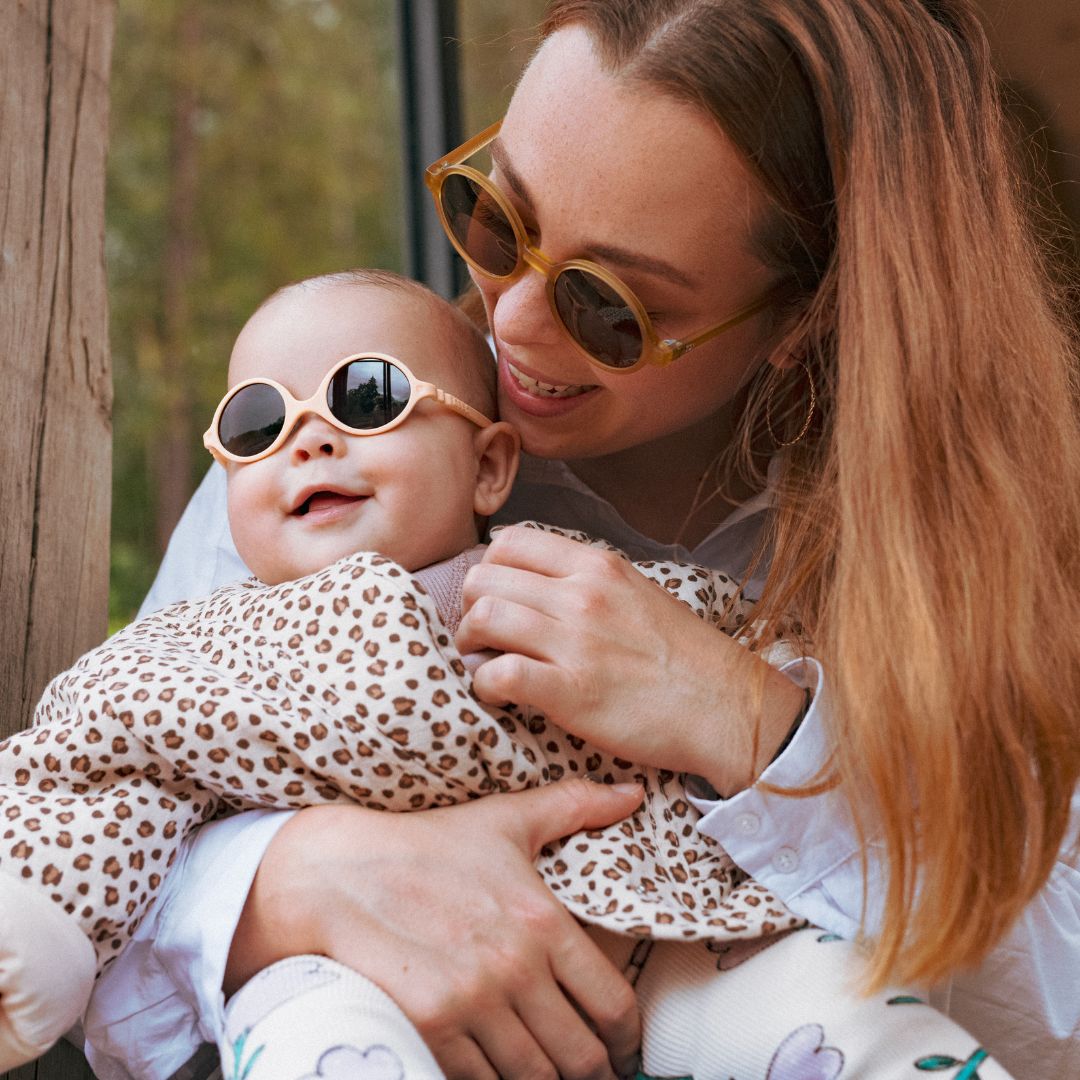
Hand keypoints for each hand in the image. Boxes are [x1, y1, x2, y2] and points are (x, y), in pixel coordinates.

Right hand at [226, 781, 643, 1078]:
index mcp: (542, 919)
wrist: (337, 873)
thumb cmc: (427, 844)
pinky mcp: (429, 1028)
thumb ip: (574, 806)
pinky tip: (498, 1071)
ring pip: (535, 1078)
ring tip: (547, 1072)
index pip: (613, 1004)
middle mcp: (514, 967)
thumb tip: (633, 793)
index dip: (627, 1038)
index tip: (622, 1044)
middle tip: (589, 1067)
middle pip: (581, 1055)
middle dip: (592, 1069)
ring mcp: (471, 1002)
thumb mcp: (504, 819)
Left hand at [456, 526, 804, 794]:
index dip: (489, 570)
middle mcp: (582, 595)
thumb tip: (535, 581)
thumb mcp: (637, 592)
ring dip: (469, 644)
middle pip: (484, 578)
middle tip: (482, 636)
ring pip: (483, 617)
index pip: (508, 542)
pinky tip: (499, 694)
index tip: (496, 599)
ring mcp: (576, 642)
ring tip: (484, 663)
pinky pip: (499, 673)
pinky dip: (484, 684)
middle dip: (470, 608)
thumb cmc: (683, 656)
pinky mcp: (571, 693)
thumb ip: (586, 581)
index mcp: (597, 566)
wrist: (727, 707)